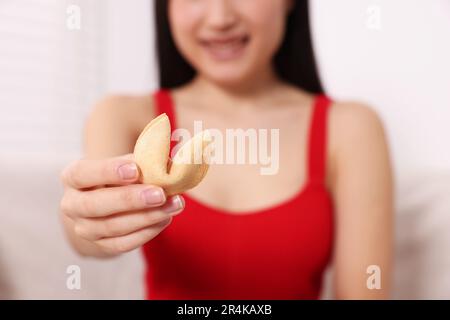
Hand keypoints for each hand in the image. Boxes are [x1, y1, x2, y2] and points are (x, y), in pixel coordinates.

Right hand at [59, 154, 183, 255]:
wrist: (113, 201)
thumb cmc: (120, 175)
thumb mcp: (125, 162)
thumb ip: (140, 160)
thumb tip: (164, 162)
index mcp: (73, 177)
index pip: (82, 173)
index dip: (107, 171)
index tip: (135, 169)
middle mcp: (72, 205)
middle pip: (94, 205)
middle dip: (129, 200)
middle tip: (159, 194)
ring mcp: (85, 229)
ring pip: (112, 227)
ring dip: (147, 217)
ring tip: (173, 205)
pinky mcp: (102, 246)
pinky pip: (124, 244)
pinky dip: (147, 232)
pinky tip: (166, 219)